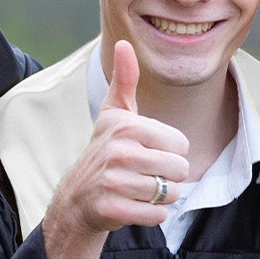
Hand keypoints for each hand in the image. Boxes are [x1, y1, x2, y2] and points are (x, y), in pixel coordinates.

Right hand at [51, 41, 190, 236]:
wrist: (78, 197)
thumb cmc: (105, 151)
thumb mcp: (114, 114)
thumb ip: (125, 80)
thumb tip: (124, 43)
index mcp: (126, 126)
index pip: (181, 144)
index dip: (169, 152)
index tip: (146, 153)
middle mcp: (119, 152)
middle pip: (180, 169)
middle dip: (168, 177)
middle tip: (144, 174)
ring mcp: (114, 181)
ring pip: (170, 193)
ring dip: (160, 196)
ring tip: (138, 190)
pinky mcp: (113, 208)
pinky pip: (158, 215)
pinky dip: (151, 214)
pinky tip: (133, 205)